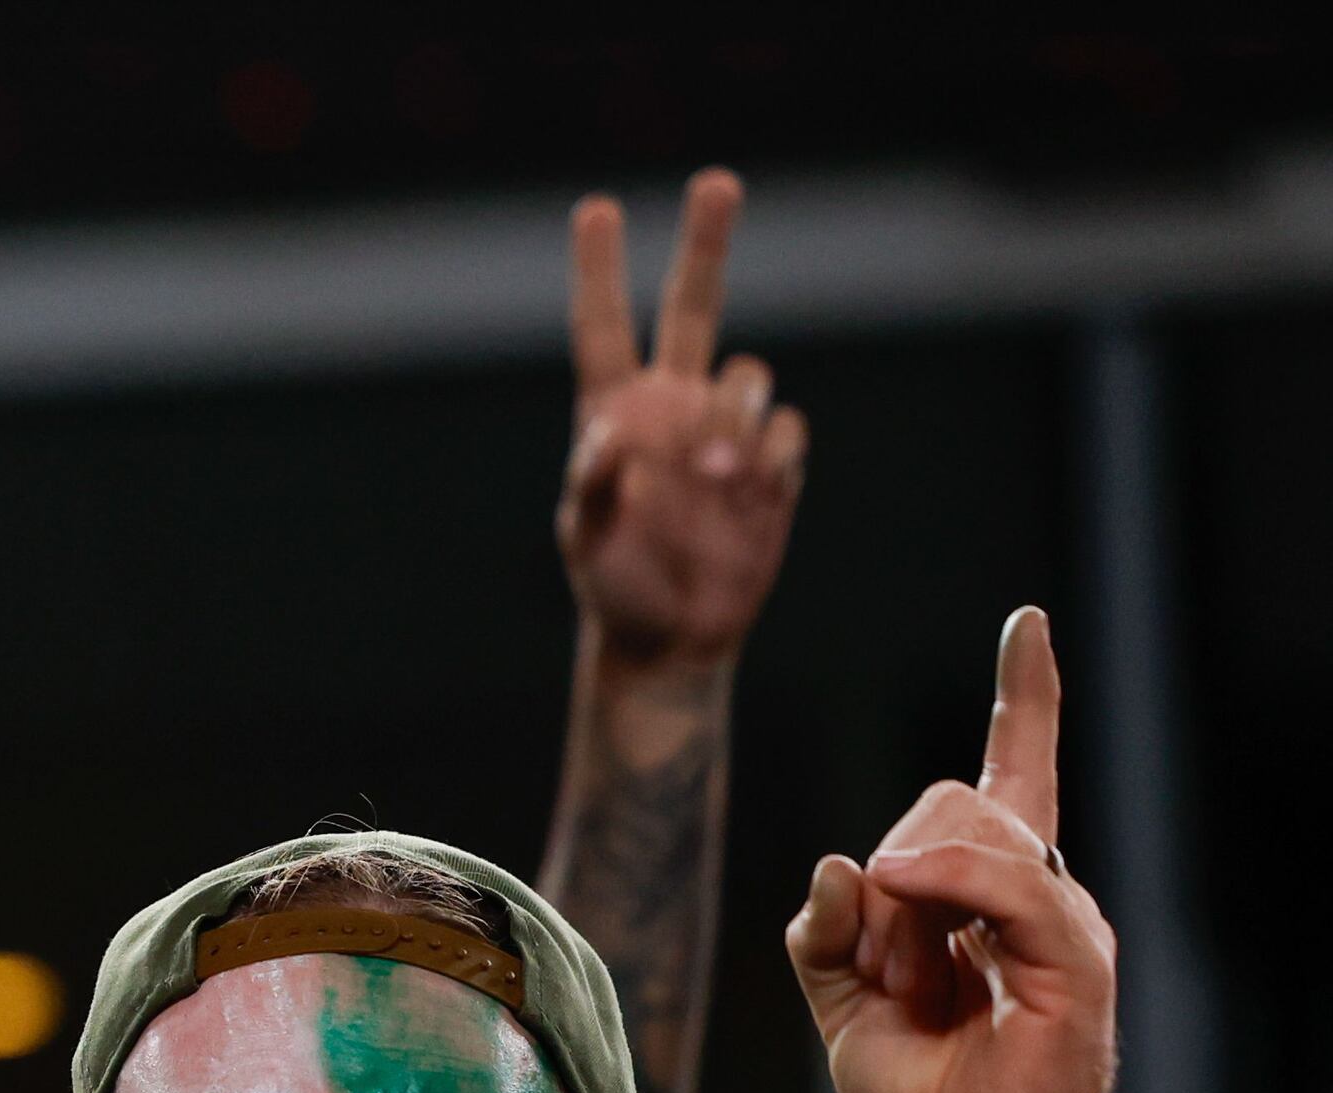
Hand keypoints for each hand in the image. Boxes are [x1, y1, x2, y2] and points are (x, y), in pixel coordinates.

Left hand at [560, 169, 806, 671]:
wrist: (670, 632)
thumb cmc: (613, 580)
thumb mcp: (584, 534)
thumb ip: (591, 482)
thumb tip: (615, 433)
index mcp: (617, 410)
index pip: (604, 326)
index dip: (600, 269)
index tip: (595, 209)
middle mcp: (676, 404)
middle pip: (695, 306)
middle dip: (707, 244)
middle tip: (716, 183)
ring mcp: (728, 429)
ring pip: (750, 374)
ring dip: (735, 415)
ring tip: (712, 472)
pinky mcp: (774, 464)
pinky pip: (786, 430)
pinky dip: (769, 454)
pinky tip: (747, 489)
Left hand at [785, 608, 1112, 1092]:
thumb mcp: (843, 1008)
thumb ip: (826, 936)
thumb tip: (836, 865)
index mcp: (991, 897)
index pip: (1014, 775)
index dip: (1024, 701)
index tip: (1027, 628)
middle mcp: (1036, 895)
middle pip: (946, 804)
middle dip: (884, 880)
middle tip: (889, 977)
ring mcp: (1061, 921)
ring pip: (966, 833)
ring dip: (899, 909)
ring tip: (914, 991)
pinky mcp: (1075, 959)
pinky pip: (1006, 884)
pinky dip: (943, 886)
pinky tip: (904, 910)